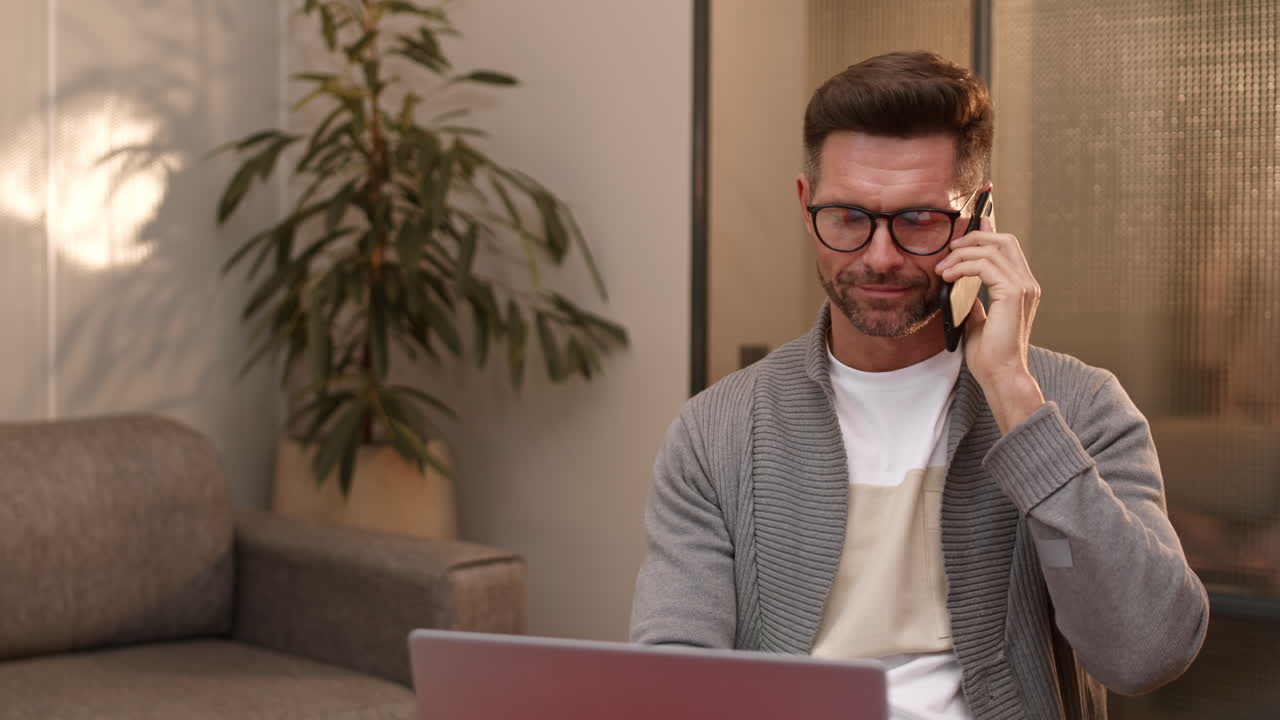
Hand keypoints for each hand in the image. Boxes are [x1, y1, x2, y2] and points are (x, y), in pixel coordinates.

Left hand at [935, 210, 1045, 432]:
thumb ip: (974, 298)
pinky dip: (963, 266)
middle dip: (974, 238)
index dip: (988, 233)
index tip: (967, 228)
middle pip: (1005, 240)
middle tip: (949, 248)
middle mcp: (1027, 284)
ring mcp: (1023, 287)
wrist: (1000, 374)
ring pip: (992, 250)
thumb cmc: (990, 354)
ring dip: (961, 255)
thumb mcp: (978, 319)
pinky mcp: (1012, 294)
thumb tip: (960, 284)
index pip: (1009, 248)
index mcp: (1022, 288)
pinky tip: (948, 277)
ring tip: (942, 268)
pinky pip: (984, 265)